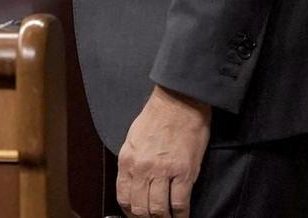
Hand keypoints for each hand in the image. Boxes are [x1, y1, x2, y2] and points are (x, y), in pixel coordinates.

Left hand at [116, 87, 211, 217]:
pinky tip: (182, 215)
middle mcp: (142, 168)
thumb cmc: (156, 117)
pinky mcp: (184, 172)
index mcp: (127, 160)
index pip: (123, 197)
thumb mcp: (133, 139)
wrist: (178, 101)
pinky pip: (180, 203)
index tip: (137, 216)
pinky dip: (181, 214)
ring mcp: (163, 171)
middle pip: (140, 208)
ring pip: (158, 210)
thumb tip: (134, 186)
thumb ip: (132, 164)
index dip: (130, 213)